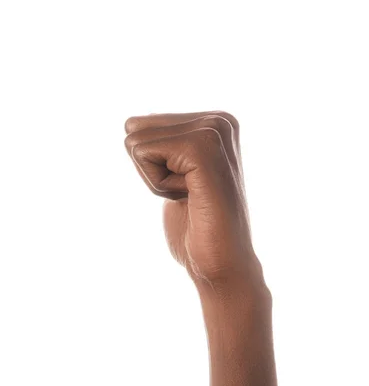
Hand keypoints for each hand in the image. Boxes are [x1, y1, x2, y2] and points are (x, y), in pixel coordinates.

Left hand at [124, 111, 264, 291]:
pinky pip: (143, 153)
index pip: (140, 124)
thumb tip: (130, 122)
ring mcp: (214, 130)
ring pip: (136, 141)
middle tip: (188, 195)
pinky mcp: (204, 147)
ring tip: (191, 198)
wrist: (222, 266)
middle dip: (150, 169)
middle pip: (135, 128)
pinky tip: (190, 198)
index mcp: (215, 121)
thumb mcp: (174, 175)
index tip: (186, 189)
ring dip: (155, 179)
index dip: (151, 166)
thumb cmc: (197, 229)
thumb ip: (161, 146)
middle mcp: (219, 119)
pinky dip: (156, 184)